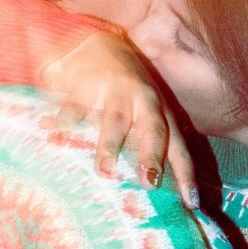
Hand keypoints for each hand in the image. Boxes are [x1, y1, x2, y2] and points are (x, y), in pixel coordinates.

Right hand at [41, 30, 197, 207]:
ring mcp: (114, 94)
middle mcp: (143, 103)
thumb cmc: (127, 95)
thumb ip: (149, 149)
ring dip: (110, 145)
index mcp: (161, 115)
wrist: (99, 45)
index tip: (191, 203)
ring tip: (105, 170)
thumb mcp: (144, 117)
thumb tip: (156, 193)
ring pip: (115, 120)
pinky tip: (56, 136)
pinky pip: (75, 107)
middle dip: (152, 155)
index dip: (186, 175)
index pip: (178, 148)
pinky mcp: (86, 87)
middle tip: (150, 182)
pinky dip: (65, 122)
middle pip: (153, 129)